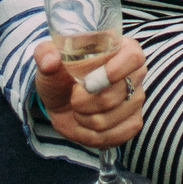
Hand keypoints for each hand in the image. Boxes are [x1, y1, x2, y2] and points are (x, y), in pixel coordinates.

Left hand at [34, 32, 146, 147]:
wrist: (62, 101)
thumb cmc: (60, 75)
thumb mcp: (48, 59)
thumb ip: (46, 55)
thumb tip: (50, 62)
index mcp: (121, 48)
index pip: (133, 57)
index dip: (116, 69)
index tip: (89, 81)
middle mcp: (135, 73)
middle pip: (118, 93)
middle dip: (85, 101)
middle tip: (73, 97)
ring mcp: (136, 99)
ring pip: (112, 117)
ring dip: (85, 118)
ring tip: (78, 110)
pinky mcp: (134, 122)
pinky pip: (117, 135)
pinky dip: (93, 135)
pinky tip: (86, 125)